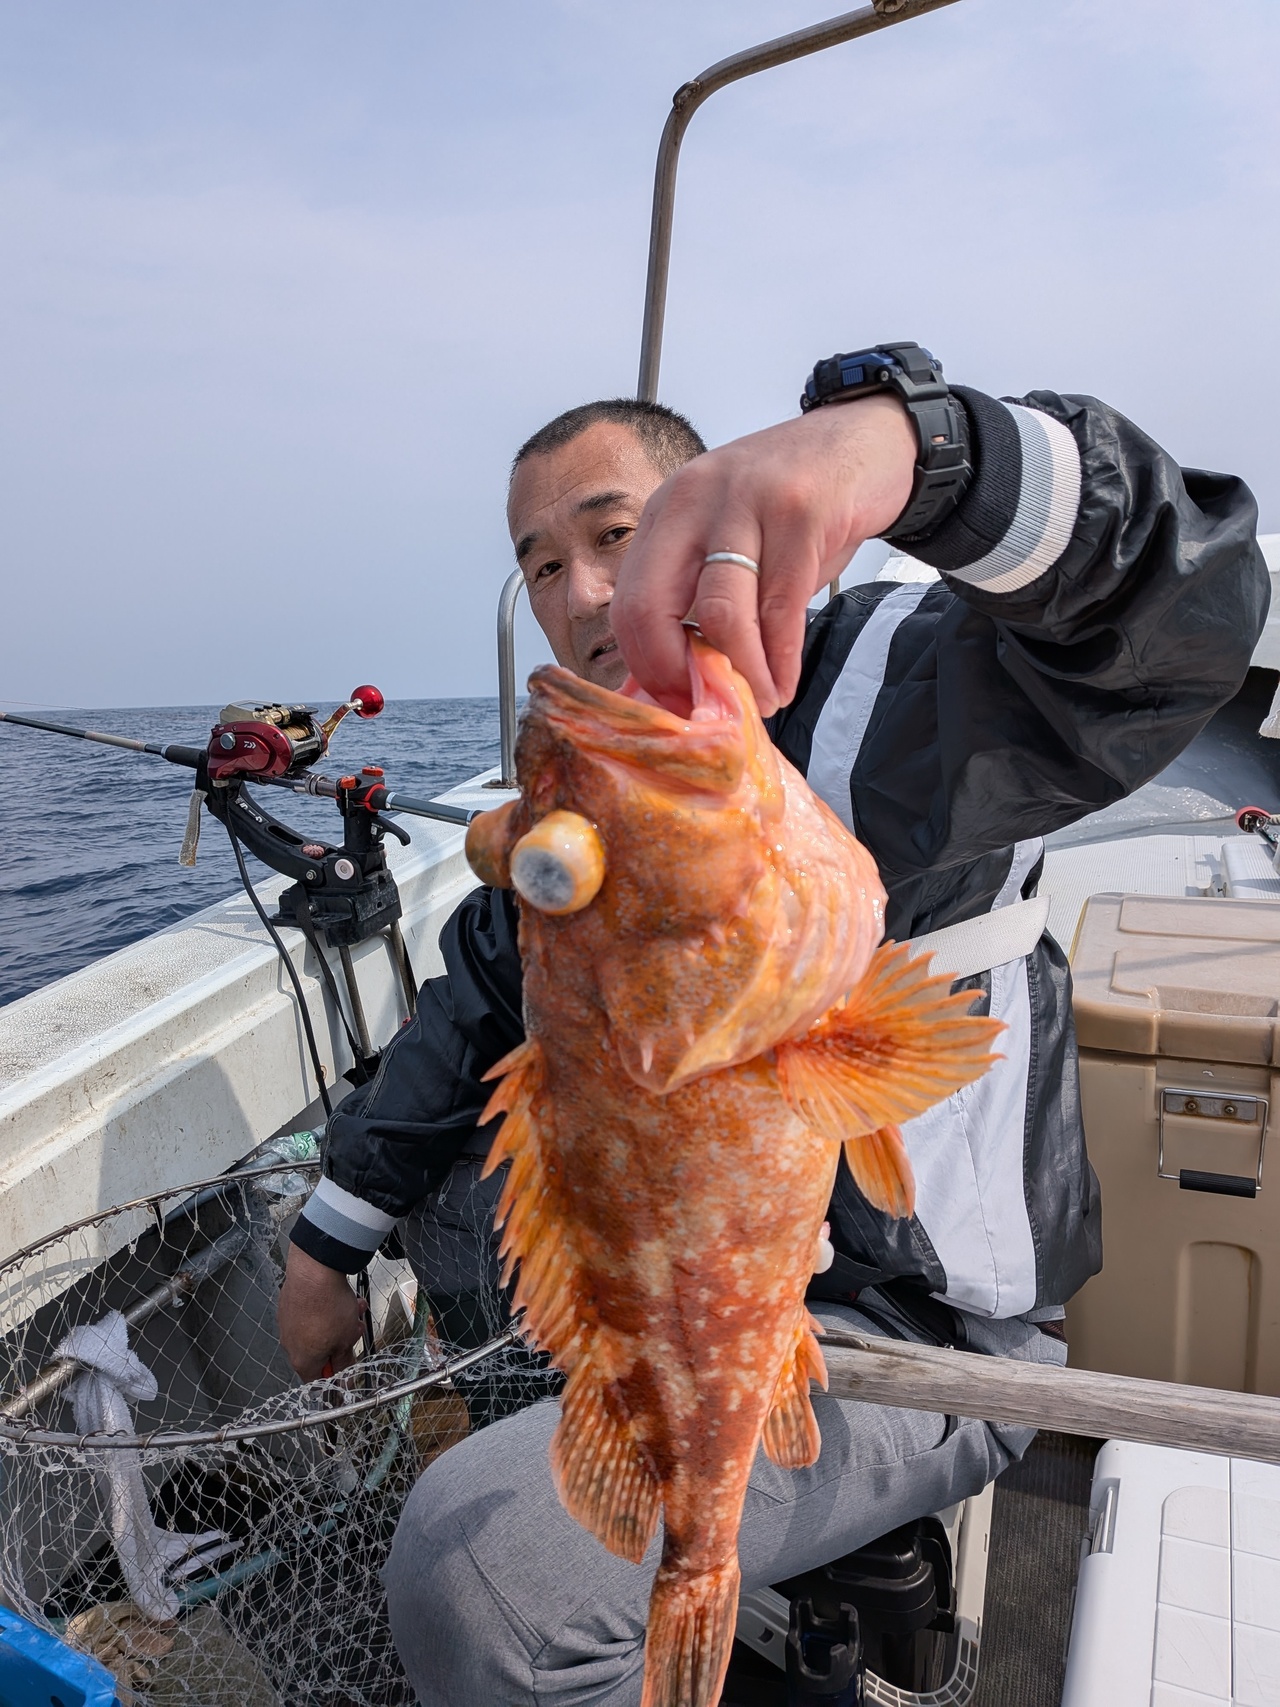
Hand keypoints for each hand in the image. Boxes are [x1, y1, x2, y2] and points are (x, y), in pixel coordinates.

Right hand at [278, 1244, 368, 1380]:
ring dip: (338, 1322)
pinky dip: (326, 1308)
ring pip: (317, 1329)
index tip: (346, 1365)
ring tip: (353, 1308)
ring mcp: (287, 1323)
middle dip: (341, 1341)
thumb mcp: (346, 1339)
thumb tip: (343, 1374)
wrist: (314, 1271)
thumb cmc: (330, 1308)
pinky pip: (310, 1312)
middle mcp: (290, 1344)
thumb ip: (344, 1361)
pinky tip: (341, 1296)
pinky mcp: (288, 1304)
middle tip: (355, 1330)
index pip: (317, 1380)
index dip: (335, 1376)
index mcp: (303, 1360)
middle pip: (319, 1352)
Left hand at [611, 393, 915, 715]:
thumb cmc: (797, 501)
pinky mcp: (801, 513)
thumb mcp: (732, 537)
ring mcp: (746, 503)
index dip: (646, 666)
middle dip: (675, 676)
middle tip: (709, 711)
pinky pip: (781, 608)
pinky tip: (785, 683)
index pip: (627, 602)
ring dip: (740, 675)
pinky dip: (780, 661)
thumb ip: (701, 593)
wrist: (870, 437)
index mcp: (667, 512)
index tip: (678, 703)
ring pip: (719, 614)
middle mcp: (694, 501)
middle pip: (651, 608)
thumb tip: (678, 677)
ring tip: (760, 701)